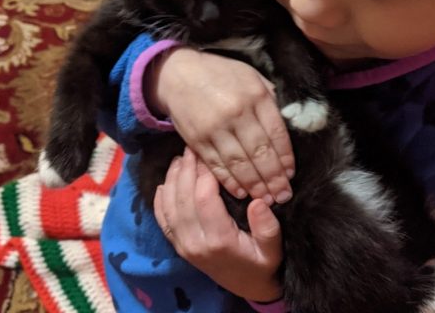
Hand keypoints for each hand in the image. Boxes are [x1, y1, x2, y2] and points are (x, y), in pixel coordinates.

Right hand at [146, 47, 293, 203]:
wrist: (178, 74)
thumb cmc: (221, 74)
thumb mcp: (252, 76)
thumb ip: (270, 98)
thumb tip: (288, 125)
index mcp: (255, 96)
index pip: (277, 133)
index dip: (285, 157)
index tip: (290, 174)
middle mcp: (236, 113)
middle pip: (260, 153)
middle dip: (274, 178)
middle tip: (283, 196)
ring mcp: (215, 128)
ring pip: (239, 163)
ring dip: (254, 185)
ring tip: (266, 199)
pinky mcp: (196, 141)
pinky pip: (216, 165)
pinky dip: (229, 182)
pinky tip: (241, 193)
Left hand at [153, 148, 282, 301]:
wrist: (248, 287)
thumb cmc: (263, 264)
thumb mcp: (274, 249)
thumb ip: (267, 228)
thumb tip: (258, 201)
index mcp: (219, 240)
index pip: (205, 199)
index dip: (205, 174)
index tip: (211, 154)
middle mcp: (195, 243)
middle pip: (183, 198)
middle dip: (186, 170)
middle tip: (192, 147)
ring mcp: (183, 245)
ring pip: (170, 206)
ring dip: (172, 179)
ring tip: (180, 158)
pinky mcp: (178, 246)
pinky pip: (163, 220)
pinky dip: (160, 199)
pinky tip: (165, 182)